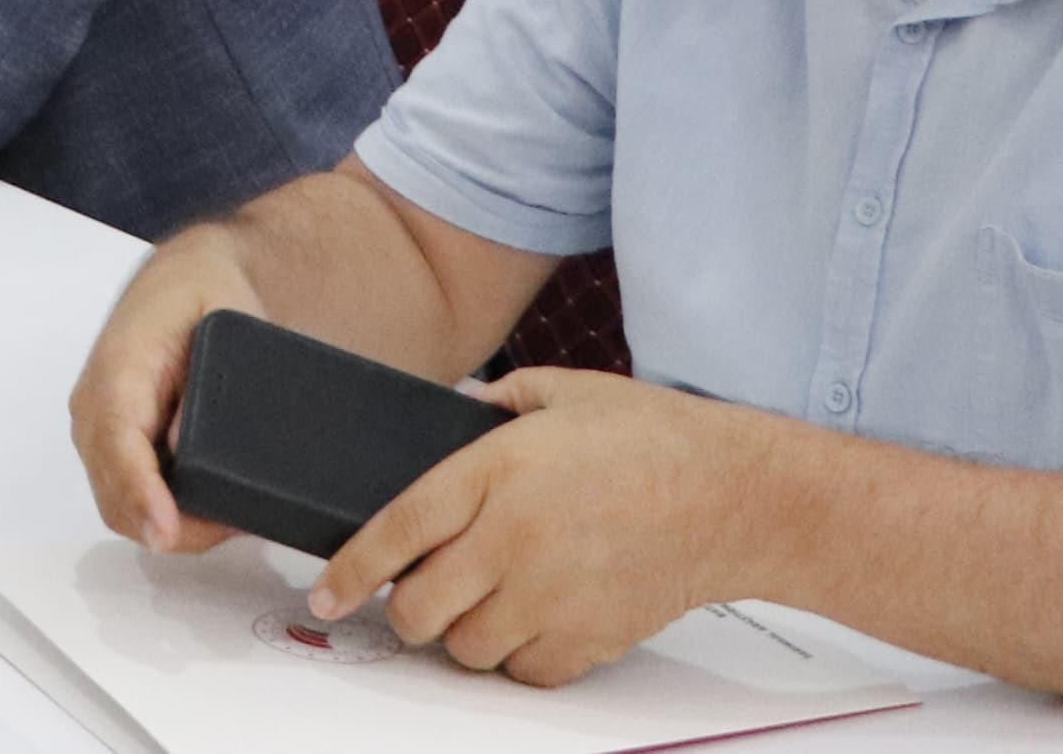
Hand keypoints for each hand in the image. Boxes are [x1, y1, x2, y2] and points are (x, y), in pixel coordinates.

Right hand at [69, 232, 257, 555]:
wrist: (184, 280)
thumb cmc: (206, 292)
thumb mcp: (224, 318)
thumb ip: (204, 381)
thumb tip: (183, 448)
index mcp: (119, 365)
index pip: (117, 440)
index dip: (141, 491)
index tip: (167, 529)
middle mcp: (94, 403)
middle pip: (115, 491)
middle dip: (170, 525)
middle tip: (236, 525)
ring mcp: (98, 428)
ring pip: (120, 505)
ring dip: (170, 525)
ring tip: (233, 518)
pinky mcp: (112, 444)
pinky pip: (127, 496)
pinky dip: (165, 514)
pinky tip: (213, 510)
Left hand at [314, 364, 772, 682]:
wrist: (734, 495)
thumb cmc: (655, 439)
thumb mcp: (564, 390)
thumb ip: (498, 401)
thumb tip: (455, 411)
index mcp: (497, 470)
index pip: (397, 530)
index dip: (352, 569)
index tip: (328, 593)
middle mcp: (514, 538)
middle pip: (420, 608)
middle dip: (407, 610)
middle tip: (418, 596)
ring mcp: (550, 595)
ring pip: (467, 648)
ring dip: (463, 633)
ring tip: (485, 604)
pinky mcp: (587, 638)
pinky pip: (524, 671)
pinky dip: (519, 657)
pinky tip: (534, 621)